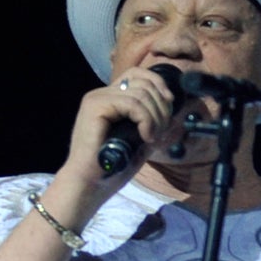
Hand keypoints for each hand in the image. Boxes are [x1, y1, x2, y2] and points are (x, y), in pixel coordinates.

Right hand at [55, 69, 184, 191]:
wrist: (89, 185)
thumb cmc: (112, 169)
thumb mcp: (139, 141)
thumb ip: (151, 122)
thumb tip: (172, 110)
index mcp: (110, 99)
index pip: (138, 75)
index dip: (158, 85)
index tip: (170, 106)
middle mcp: (102, 94)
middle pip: (143, 80)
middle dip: (161, 105)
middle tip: (160, 132)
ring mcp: (97, 98)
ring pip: (141, 93)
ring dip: (155, 116)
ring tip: (153, 138)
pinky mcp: (95, 106)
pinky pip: (132, 103)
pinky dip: (146, 120)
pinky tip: (145, 137)